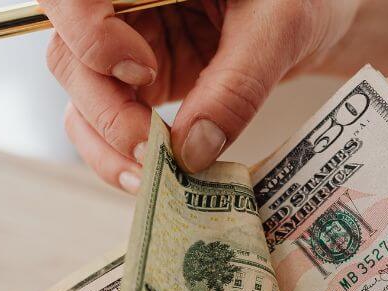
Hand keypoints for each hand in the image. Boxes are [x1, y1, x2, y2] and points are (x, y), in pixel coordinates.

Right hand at [42, 0, 360, 188]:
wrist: (318, 12)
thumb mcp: (281, 27)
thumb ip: (237, 84)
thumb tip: (190, 152)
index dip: (89, 35)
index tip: (143, 69)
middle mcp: (121, 4)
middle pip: (69, 54)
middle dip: (103, 109)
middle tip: (151, 150)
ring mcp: (123, 44)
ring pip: (80, 95)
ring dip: (105, 142)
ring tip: (149, 177)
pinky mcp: (135, 83)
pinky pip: (105, 121)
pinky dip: (119, 154)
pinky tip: (151, 175)